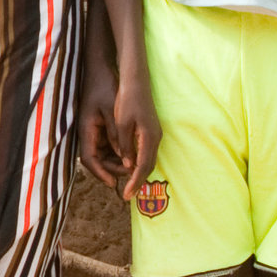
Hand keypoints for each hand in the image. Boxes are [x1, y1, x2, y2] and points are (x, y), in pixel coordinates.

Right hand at [76, 64, 120, 187]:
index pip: (90, 161)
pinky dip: (118, 151)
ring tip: (133, 164)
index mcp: (86, 130)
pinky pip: (107, 145)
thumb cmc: (106, 86)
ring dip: (116, 161)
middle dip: (112, 169)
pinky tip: (130, 151)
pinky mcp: (99, 127)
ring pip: (103, 155)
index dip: (101, 175)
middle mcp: (87, 133)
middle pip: (97, 161)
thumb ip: (117, 136)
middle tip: (130, 173)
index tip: (114, 184)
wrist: (100, 68)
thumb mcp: (113, 112)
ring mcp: (93, 131)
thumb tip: (125, 158)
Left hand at [111, 72, 162, 198]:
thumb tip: (127, 165)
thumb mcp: (121, 124)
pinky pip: (147, 152)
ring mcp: (155, 134)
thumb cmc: (127, 100)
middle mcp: (155, 137)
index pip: (143, 167)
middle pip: (148, 166)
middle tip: (127, 194)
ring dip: (139, 173)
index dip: (135, 182)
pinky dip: (139, 162)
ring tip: (128, 184)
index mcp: (148, 137)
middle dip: (138, 181)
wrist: (136, 81)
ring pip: (148, 159)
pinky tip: (130, 166)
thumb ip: (125, 145)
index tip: (127, 195)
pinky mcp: (151, 130)